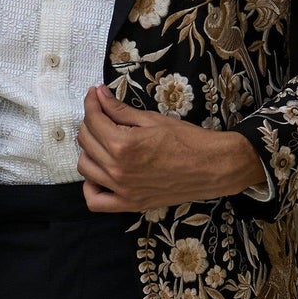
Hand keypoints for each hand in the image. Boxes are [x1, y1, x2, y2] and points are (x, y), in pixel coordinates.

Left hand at [76, 84, 267, 211]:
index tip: (95, 95)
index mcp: (123, 144)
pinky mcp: (129, 203)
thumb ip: (120, 109)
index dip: (91, 103)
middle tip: (102, 114)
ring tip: (102, 141)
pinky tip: (99, 173)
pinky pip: (95, 201)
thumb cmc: (187, 140)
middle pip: (86, 141)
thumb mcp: (152, 119)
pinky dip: (91, 188)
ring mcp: (122, 189)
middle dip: (90, 122)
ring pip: (85, 168)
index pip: (93, 120)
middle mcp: (118, 169)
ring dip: (89, 150)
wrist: (212, 167)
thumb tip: (99, 94)